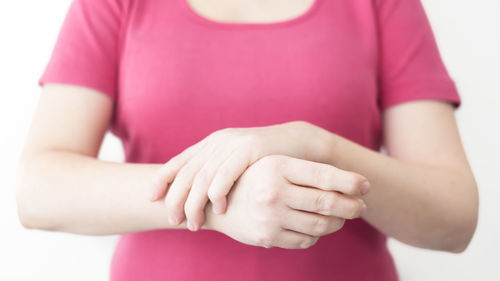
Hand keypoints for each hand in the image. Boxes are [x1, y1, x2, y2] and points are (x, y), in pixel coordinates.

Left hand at [149, 121, 330, 230]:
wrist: (298, 145)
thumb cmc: (265, 161)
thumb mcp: (235, 164)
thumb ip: (215, 173)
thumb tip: (195, 197)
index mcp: (210, 144)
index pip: (178, 161)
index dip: (161, 179)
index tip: (151, 198)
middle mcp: (217, 142)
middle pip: (186, 172)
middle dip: (176, 198)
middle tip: (174, 220)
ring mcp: (233, 144)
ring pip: (202, 177)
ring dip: (195, 203)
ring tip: (193, 224)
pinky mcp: (250, 149)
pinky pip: (226, 174)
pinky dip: (218, 193)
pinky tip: (218, 209)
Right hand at [205, 155, 369, 248]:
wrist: (216, 203)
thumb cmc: (254, 178)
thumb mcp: (274, 164)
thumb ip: (305, 171)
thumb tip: (350, 182)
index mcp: (277, 166)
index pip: (324, 175)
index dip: (350, 181)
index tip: (366, 185)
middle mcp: (273, 191)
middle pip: (327, 203)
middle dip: (351, 206)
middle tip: (362, 206)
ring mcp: (269, 216)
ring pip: (320, 224)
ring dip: (337, 222)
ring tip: (343, 217)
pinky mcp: (267, 237)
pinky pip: (305, 240)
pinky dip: (317, 235)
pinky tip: (317, 227)